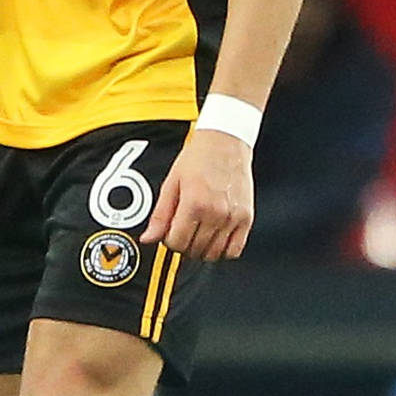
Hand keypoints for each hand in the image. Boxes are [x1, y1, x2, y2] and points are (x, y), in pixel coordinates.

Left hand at [141, 129, 252, 261]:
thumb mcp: (172, 183)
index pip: (176, 243)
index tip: (170, 232)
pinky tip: (215, 238)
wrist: (226, 141)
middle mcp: (215, 213)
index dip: (169, 241)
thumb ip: (160, 215)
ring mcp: (233, 217)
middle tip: (183, 231)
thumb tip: (148, 238)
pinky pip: (234, 249)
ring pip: (213, 253)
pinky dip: (223, 250)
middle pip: (194, 250)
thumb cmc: (199, 158)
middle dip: (184, 245)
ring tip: (198, 234)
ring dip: (202, 250)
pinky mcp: (246, 218)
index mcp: (194, 203)